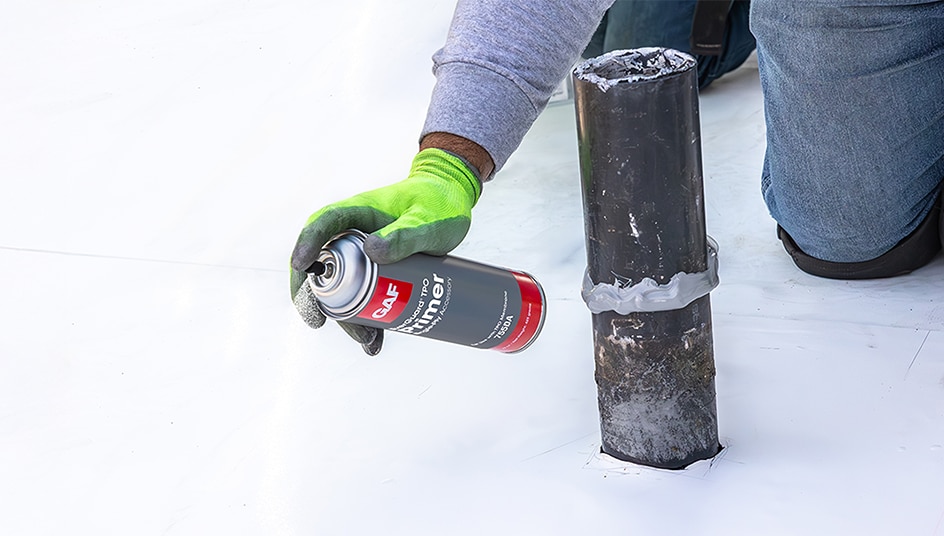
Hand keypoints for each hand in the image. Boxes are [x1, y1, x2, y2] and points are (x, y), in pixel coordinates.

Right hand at [289, 148, 481, 354]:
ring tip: (367, 341)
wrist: (452, 201)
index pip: (322, 225)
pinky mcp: (376, 271)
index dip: (306, 244)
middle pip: (323, 265)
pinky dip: (366, 317)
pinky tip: (376, 339)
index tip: (300, 267)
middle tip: (318, 321)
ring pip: (342, 287)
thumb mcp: (427, 221)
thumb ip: (405, 234)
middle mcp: (353, 234)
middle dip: (317, 296)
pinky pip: (363, 295)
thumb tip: (371, 251)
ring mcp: (363, 254)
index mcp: (357, 212)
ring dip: (346, 316)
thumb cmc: (439, 203)